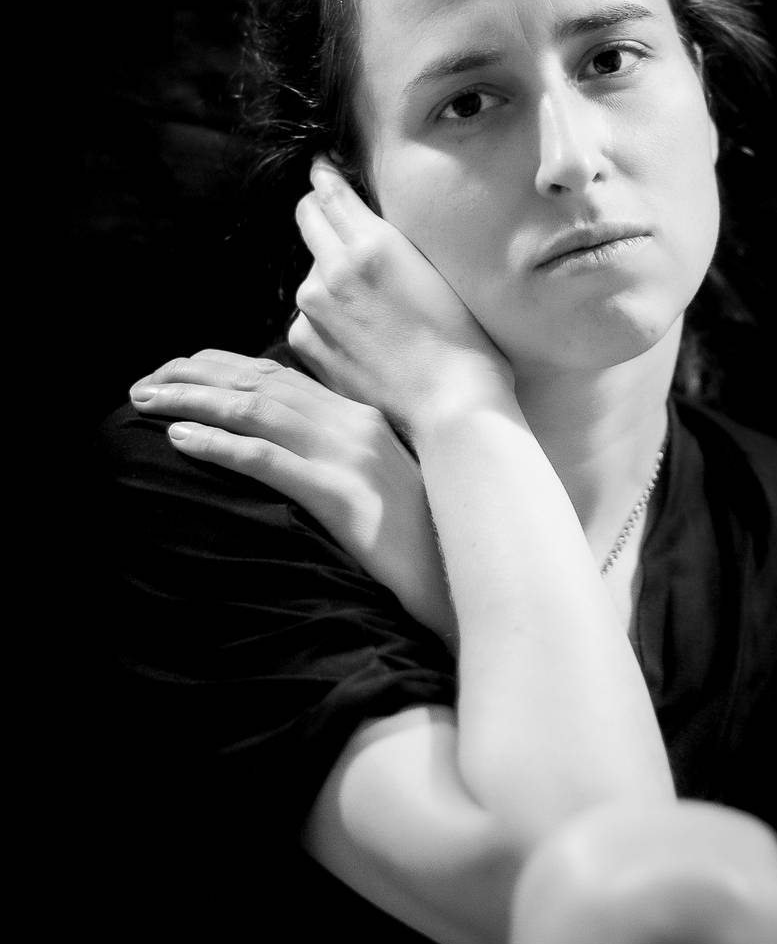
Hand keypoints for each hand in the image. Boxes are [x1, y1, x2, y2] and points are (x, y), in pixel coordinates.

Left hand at [129, 349, 454, 641]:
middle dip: (194, 376)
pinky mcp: (341, 495)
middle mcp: (353, 424)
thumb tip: (287, 447)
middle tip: (144, 382)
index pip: (279, 374)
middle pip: (259, 382)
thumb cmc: (423, 540)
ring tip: (146, 401)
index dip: (221, 366)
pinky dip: (220, 444)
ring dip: (192, 401)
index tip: (177, 369)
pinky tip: (181, 438)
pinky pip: (268, 459)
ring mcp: (349, 456)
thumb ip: (339, 455)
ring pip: (256, 410)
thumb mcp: (379, 483)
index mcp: (361, 416)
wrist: (465, 576)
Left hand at [289, 159, 512, 435]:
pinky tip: (361, 333)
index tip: (324, 171)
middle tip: (338, 219)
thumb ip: (392, 237)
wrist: (448, 406)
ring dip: (327, 272)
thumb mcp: (436, 269)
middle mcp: (333, 269)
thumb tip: (366, 216)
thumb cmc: (464, 340)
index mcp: (371, 242)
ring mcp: (313, 308)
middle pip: (307, 217)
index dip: (325, 175)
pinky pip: (309, 312)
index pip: (327, 188)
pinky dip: (326, 314)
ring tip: (368, 300)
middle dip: (320, 212)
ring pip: (310, 270)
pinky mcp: (307, 342)